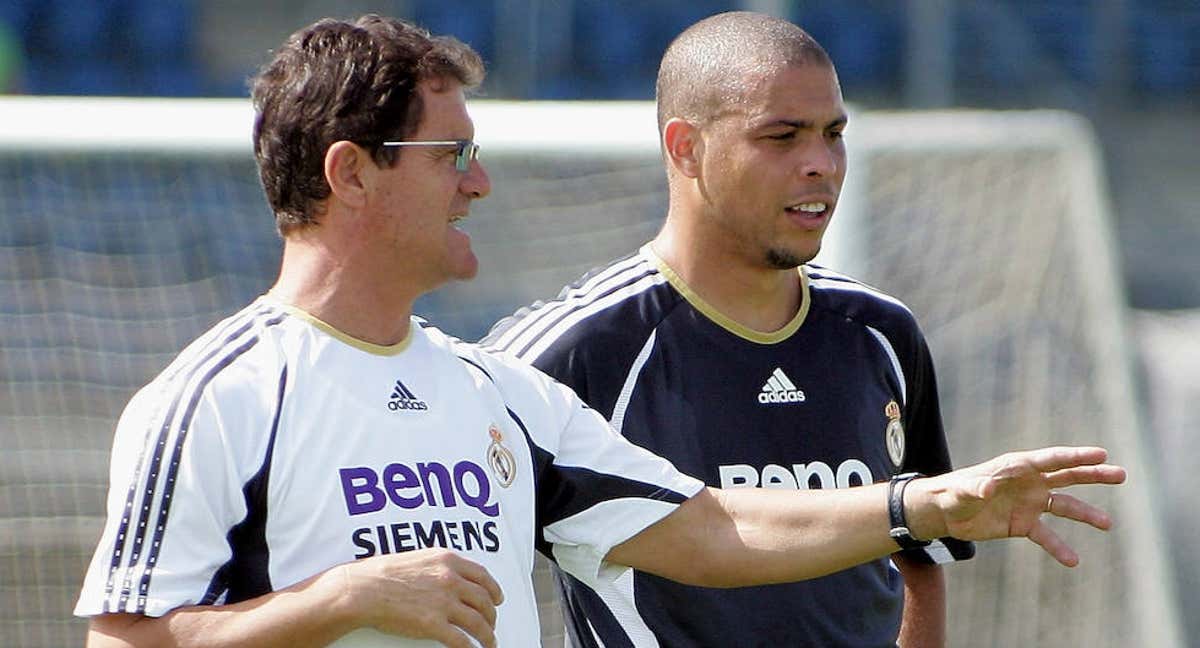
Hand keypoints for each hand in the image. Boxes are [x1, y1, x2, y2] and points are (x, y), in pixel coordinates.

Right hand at [338, 548, 504, 647]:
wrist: (363, 590)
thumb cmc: (382, 574)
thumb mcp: (418, 558)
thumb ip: (438, 566)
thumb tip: (452, 577)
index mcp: (447, 560)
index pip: (482, 576)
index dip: (494, 589)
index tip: (498, 598)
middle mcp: (450, 579)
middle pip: (484, 600)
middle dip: (492, 615)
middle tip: (492, 623)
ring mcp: (444, 602)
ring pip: (479, 622)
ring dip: (487, 634)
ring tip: (489, 642)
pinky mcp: (434, 624)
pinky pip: (462, 640)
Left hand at [909, 446, 1125, 566]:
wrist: (944, 512)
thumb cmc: (952, 492)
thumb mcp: (963, 490)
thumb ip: (976, 488)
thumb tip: (987, 488)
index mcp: (1017, 466)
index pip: (1052, 459)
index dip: (1076, 456)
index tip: (1101, 454)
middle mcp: (1029, 482)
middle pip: (1067, 476)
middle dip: (1093, 474)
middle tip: (1120, 474)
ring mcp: (1029, 503)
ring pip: (1064, 506)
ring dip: (1085, 514)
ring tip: (1107, 524)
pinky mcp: (1023, 524)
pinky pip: (1046, 536)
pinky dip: (1059, 547)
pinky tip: (1073, 560)